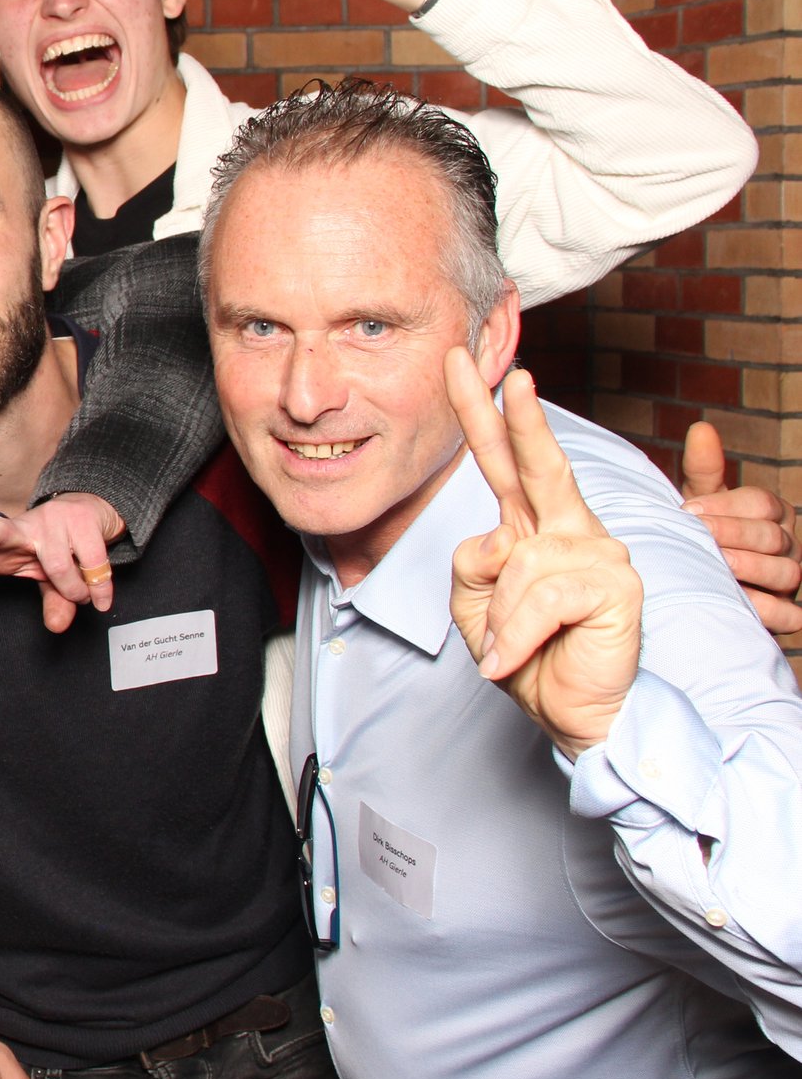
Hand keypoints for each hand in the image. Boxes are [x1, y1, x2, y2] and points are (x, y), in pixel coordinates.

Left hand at [0, 493, 127, 629]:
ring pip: (57, 568)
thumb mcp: (48, 583)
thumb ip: (51, 602)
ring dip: (74, 590)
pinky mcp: (77, 518)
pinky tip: (100, 595)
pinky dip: (99, 587)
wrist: (93, 513)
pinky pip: (90, 565)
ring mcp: (48, 521)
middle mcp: (19, 532)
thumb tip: (58, 626)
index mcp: (0, 552)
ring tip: (81, 591)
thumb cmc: (58, 550)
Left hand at [447, 357, 642, 756]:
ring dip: (500, 618)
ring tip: (509, 649)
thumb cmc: (528, 657)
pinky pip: (540, 597)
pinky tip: (518, 657)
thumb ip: (473, 565)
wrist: (572, 713)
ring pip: (517, 563)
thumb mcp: (476, 607)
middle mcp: (568, 528)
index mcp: (531, 525)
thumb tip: (499, 539)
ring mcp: (598, 552)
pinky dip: (517, 634)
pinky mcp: (616, 584)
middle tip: (498, 368)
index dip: (483, 413)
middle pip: (538, 462)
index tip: (462, 365)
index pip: (503, 461)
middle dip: (516, 415)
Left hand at [679, 421, 801, 635]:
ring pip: (787, 572)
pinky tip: (743, 603)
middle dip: (735, 533)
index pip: (762, 502)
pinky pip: (790, 615)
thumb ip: (704, 469)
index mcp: (773, 514)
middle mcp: (788, 545)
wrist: (697, 580)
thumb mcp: (701, 501)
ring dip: (753, 568)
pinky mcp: (785, 614)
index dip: (728, 505)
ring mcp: (789, 582)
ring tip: (718, 564)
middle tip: (699, 534)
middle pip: (773, 536)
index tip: (689, 510)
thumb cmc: (702, 535)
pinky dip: (771, 610)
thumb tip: (701, 427)